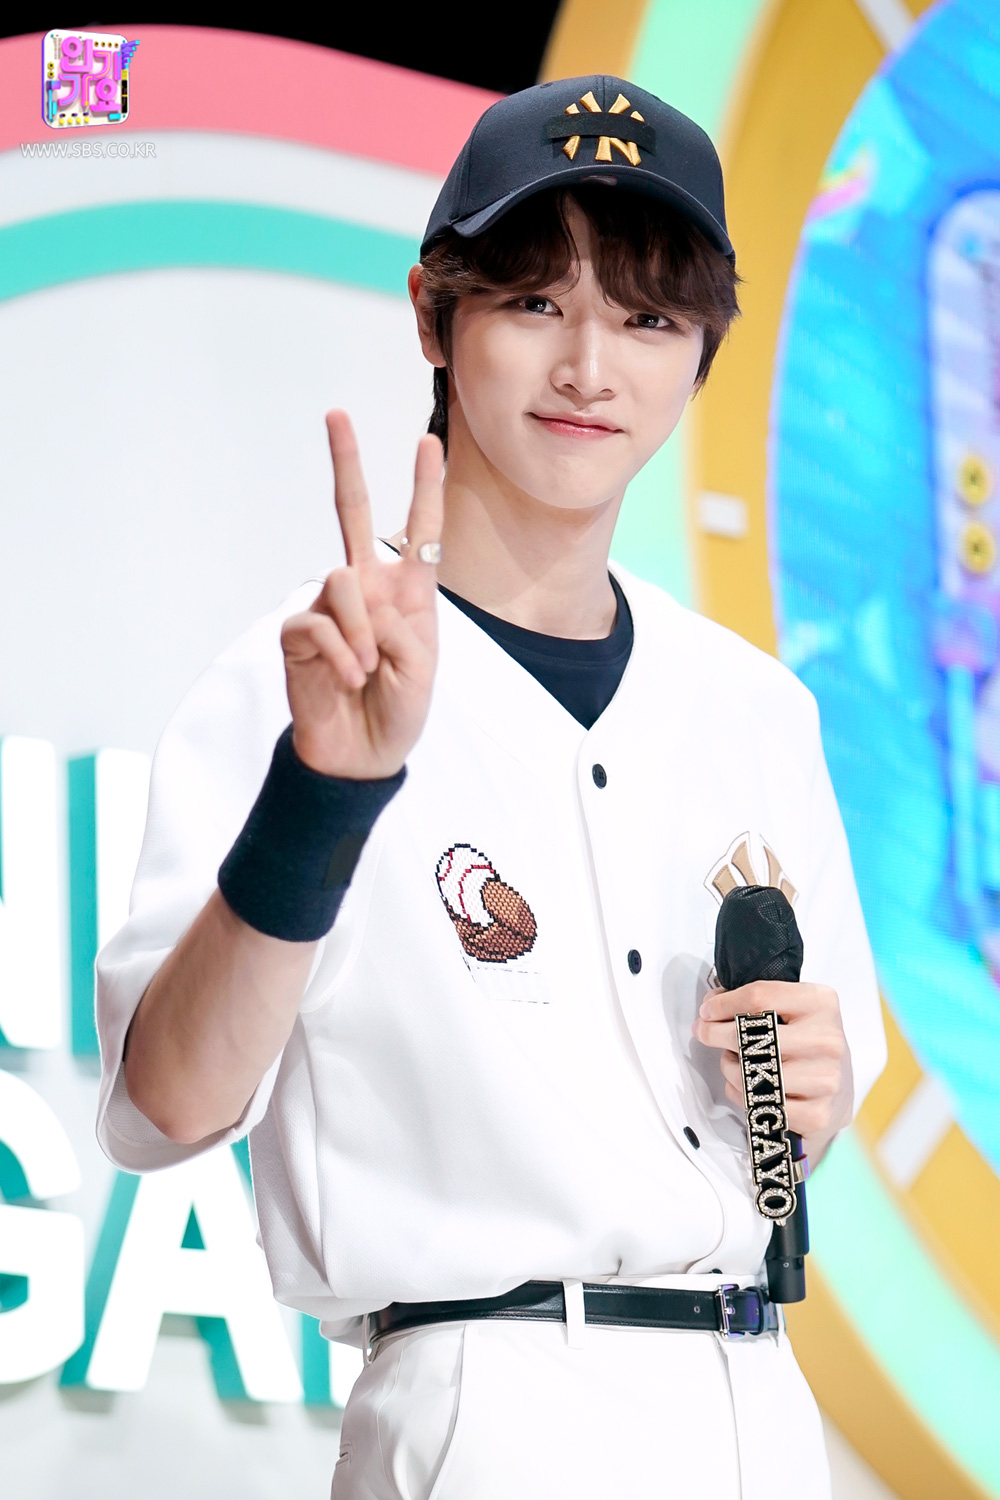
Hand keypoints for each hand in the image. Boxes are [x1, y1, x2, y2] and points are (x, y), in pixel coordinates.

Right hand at [281, 411, 443, 778]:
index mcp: (406, 593)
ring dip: (360, 631)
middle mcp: (366, 589)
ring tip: (366, 671)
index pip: (419, 533)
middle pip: (351, 514)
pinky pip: (318, 623)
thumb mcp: (421, 669)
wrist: (361, 755)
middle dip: (347, 463)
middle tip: (336, 414)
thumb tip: (360, 601)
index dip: (424, 488)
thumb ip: (400, 628)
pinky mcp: (300, 633)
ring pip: (342, 582)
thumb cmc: (397, 709)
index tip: (429, 442)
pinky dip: (339, 653)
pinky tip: (348, 679)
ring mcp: (330, 608)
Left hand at [693, 980, 853, 1162]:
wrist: (841, 1093)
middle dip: (714, 1033)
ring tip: (734, 1063)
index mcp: (821, 1004)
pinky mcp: (817, 1113)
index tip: (707, 1010)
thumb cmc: (809, 1047)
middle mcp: (827, 1039)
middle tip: (704, 1032)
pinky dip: (740, 1096)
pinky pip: (757, 1105)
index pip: (759, 996)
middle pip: (749, 1034)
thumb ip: (758, 1003)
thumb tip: (711, 1005)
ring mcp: (824, 1078)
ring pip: (747, 1073)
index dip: (723, 1003)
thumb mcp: (795, 1011)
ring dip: (728, 1067)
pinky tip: (748, 1088)